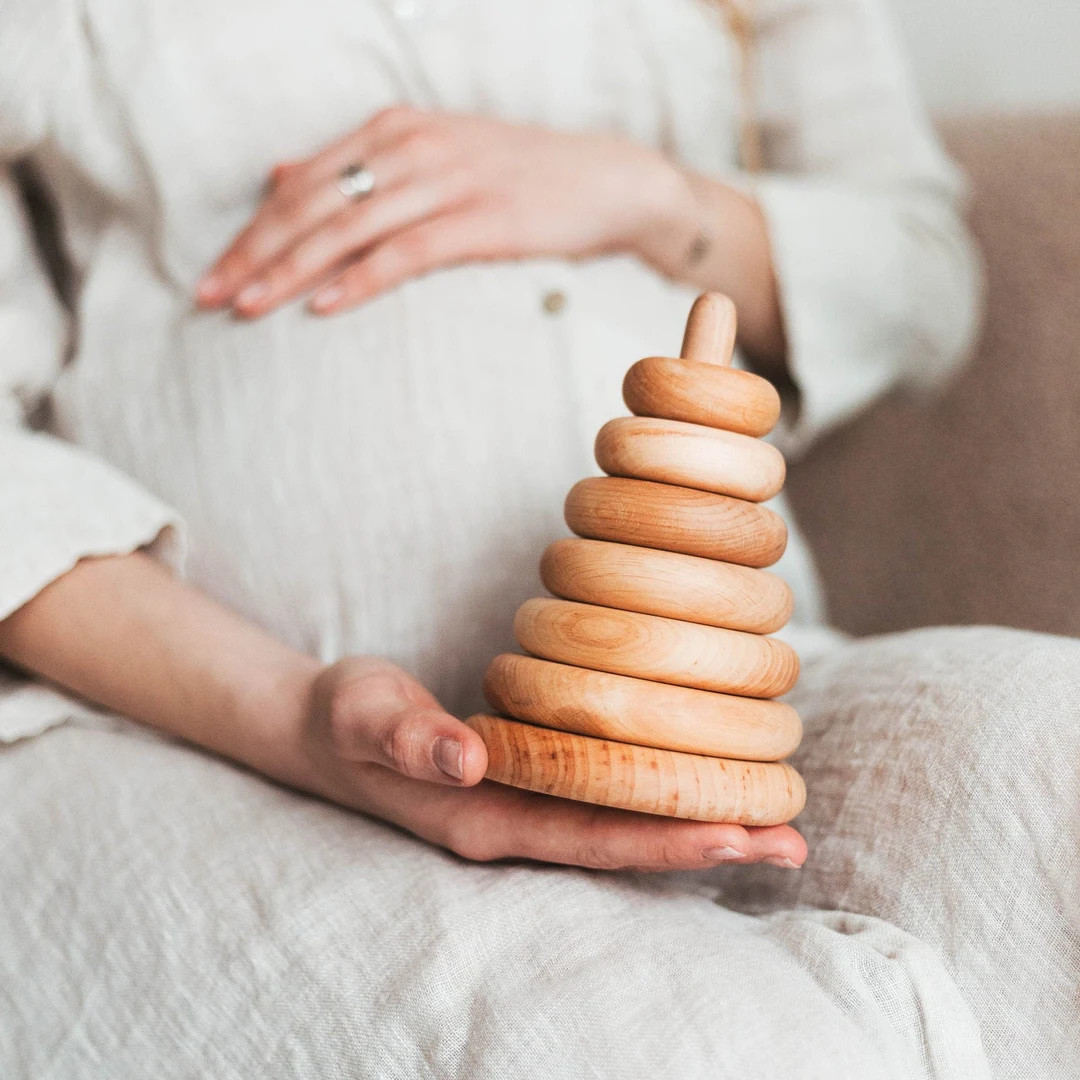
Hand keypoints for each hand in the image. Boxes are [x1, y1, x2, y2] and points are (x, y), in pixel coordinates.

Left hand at [196, 106, 695, 317]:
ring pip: (348, 227)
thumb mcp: (433, 159)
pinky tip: (323, 306)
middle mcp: (410, 147)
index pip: (303, 182)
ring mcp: (446, 181)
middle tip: (210, 294)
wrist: (608, 180)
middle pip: (312, 203)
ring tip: (247, 306)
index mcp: (393, 130)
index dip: (254, 229)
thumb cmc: (519, 177)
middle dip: (255, 251)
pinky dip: (360, 278)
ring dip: (291, 270)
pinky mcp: (480, 220)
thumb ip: (360, 167)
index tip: (216, 270)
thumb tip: (284, 177)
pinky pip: (405, 252)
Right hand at [285, 655, 806, 871]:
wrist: (326, 728)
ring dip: (695, 824)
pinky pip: (606, 800)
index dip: (662, 839)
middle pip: (623, 846)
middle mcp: (513, 824)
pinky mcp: (531, 784)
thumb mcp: (364, 712)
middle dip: (704, 843)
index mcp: (480, 817)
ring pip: (622, 826)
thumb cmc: (347, 714)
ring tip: (775, 822)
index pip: (587, 840)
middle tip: (790, 840)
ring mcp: (523, 809)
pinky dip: (660, 795)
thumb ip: (409, 736)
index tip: (736, 833)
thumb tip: (468, 758)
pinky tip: (704, 781)